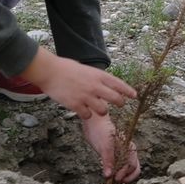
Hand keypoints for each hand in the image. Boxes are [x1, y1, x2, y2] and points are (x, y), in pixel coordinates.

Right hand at [20, 49, 135, 119]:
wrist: (50, 71)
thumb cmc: (66, 68)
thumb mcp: (87, 70)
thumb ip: (97, 79)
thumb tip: (105, 87)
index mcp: (99, 75)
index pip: (119, 84)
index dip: (128, 91)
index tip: (134, 96)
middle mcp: (95, 86)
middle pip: (116, 99)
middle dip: (120, 104)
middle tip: (119, 105)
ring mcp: (86, 96)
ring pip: (103, 110)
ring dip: (102, 111)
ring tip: (97, 108)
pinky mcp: (76, 105)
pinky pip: (87, 115)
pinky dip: (87, 114)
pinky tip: (83, 111)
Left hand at [81, 113, 140, 183]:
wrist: (95, 122)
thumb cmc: (100, 131)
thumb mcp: (103, 146)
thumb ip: (107, 160)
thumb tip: (108, 175)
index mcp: (128, 147)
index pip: (132, 165)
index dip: (125, 174)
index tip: (116, 179)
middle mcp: (128, 150)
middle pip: (133, 168)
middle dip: (126, 177)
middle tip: (115, 182)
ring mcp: (123, 152)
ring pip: (129, 167)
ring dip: (123, 175)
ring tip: (114, 181)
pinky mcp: (116, 153)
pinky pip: (122, 165)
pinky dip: (119, 171)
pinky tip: (111, 175)